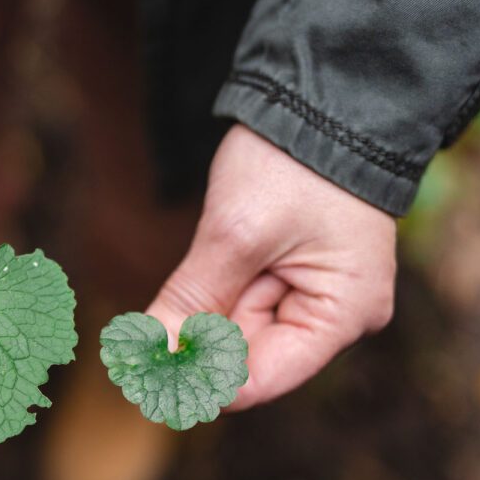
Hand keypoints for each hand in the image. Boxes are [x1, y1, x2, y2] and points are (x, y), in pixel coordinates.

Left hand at [148, 124, 396, 409]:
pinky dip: (208, 299)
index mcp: (343, 315)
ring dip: (197, 319)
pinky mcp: (294, 277)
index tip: (139, 370)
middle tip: (135, 336)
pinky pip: (240, 305)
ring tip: (174, 293)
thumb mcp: (234, 235)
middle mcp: (337, 317)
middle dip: (191, 345)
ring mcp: (317, 297)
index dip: (198, 380)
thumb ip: (191, 302)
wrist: (321, 97)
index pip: (260, 381)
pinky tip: (187, 286)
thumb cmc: (292, 162)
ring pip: (235, 334)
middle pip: (246, 360)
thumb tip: (145, 361)